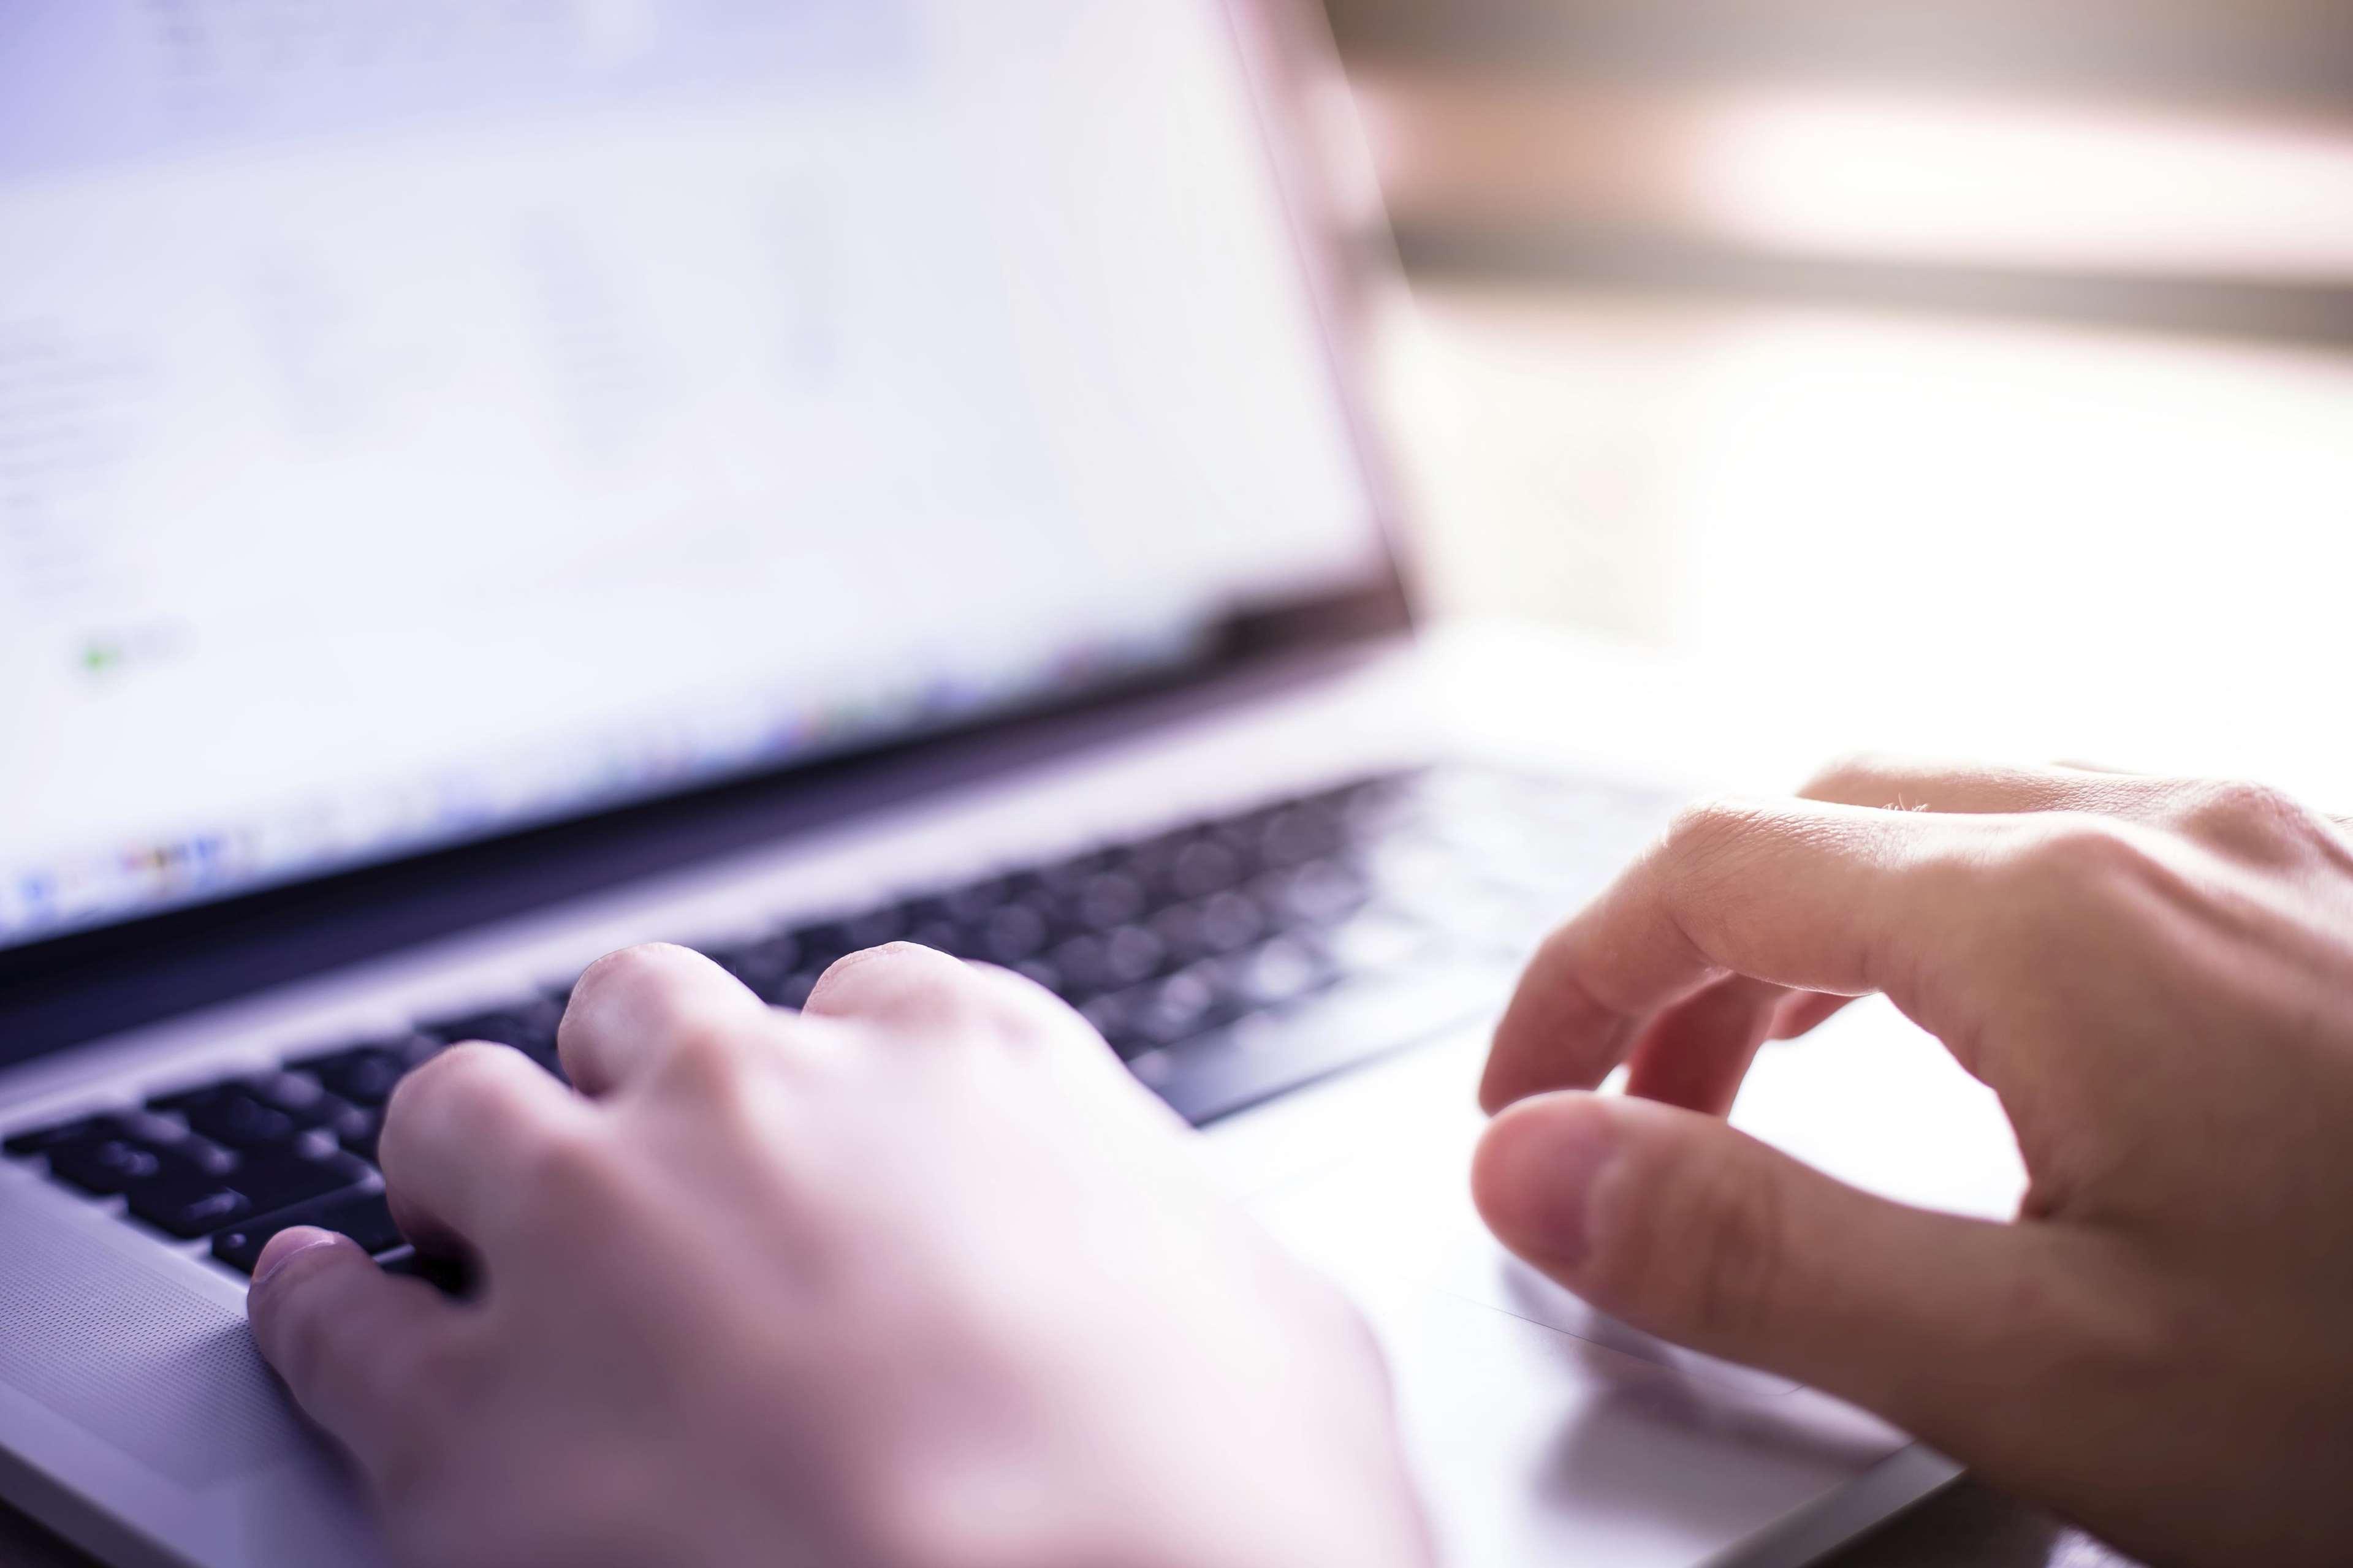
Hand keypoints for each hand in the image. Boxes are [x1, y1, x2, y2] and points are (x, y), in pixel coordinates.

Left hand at [247, 943, 1433, 1567]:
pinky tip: (317, 1304)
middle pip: (645, 1018)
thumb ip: (1175, 1252)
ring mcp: (603, 1236)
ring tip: (459, 1222)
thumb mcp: (1281, 1328)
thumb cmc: (1230, 1509)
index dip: (840, 1087)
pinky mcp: (468, 1416)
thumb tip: (1170, 1281)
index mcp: (971, 1068)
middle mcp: (767, 1105)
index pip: (869, 1011)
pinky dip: (318, 1305)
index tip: (828, 1149)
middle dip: (640, 1082)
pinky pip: (333, 1318)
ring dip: (467, 1159)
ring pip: (462, 1114)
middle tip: (646, 1174)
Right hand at [1472, 757, 2352, 1567]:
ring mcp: (2251, 845)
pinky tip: (1956, 1027)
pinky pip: (2054, 841)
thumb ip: (1755, 1255)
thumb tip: (1532, 1172)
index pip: (1705, 873)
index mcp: (2054, 913)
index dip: (1566, 984)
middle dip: (1668, 955)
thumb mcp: (2047, 1370)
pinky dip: (1926, 920)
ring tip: (1753, 1072)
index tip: (1512, 1110)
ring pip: (1932, 812)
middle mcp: (2151, 827)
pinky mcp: (2315, 895)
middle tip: (1620, 1115)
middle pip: (1807, 817)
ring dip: (1795, 927)